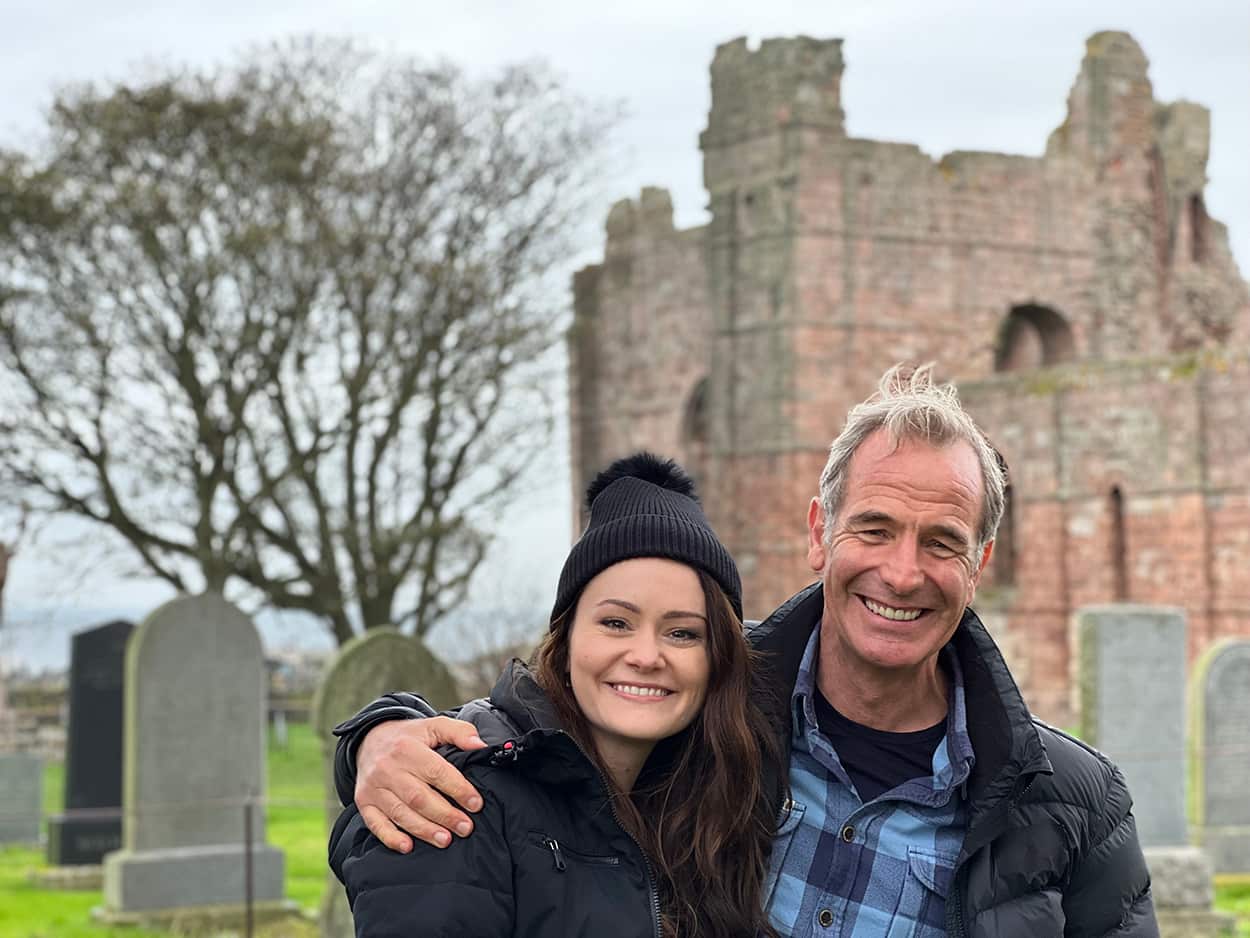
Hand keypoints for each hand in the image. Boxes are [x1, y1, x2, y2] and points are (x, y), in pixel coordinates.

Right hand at [354, 716, 487, 851]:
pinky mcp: (364, 801)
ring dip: (424, 830)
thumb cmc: (409, 738)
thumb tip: (480, 745)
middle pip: (418, 797)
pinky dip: (391, 837)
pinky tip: (408, 846)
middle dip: (445, 815)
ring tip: (446, 840)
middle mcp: (387, 768)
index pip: (436, 771)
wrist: (370, 740)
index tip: (476, 804)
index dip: (458, 789)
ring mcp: (373, 787)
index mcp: (407, 748)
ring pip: (400, 813)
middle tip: (466, 828)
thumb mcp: (434, 726)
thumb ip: (459, 732)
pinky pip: (375, 823)